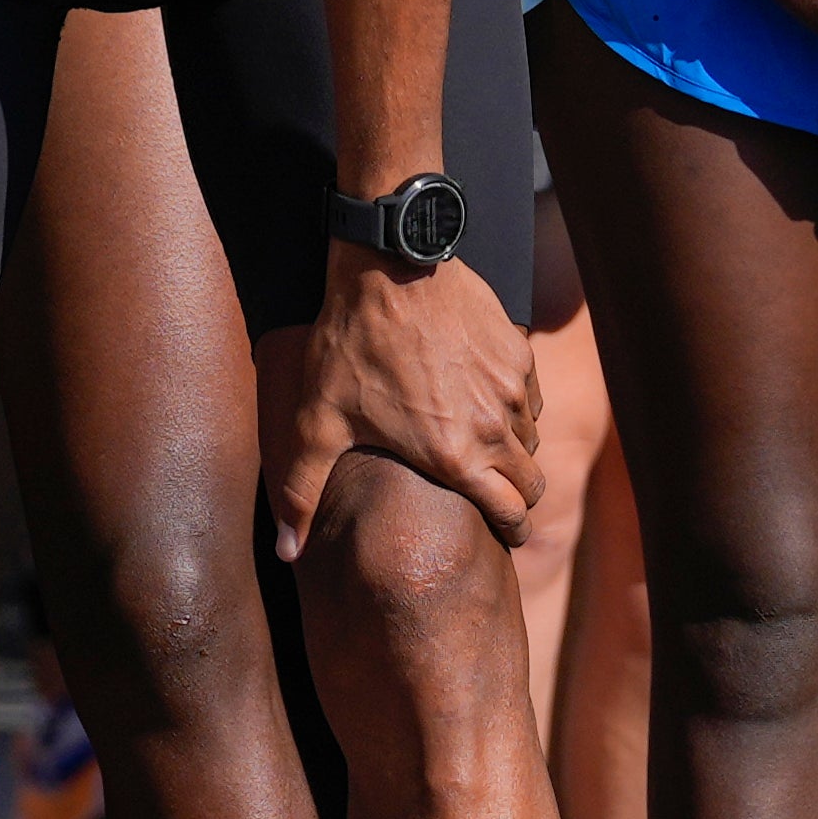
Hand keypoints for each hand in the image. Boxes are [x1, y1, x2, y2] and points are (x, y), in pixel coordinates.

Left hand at [265, 243, 541, 556]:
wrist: (387, 265)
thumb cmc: (350, 345)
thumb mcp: (317, 422)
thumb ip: (301, 493)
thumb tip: (286, 554)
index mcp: (455, 457)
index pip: (511, 515)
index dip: (511, 531)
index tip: (505, 533)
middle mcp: (495, 427)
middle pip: (531, 483)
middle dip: (517, 496)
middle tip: (496, 495)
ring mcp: (511, 387)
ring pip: (531, 438)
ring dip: (513, 448)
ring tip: (482, 446)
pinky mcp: (517, 351)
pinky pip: (528, 396)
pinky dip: (514, 406)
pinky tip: (483, 399)